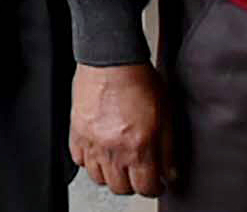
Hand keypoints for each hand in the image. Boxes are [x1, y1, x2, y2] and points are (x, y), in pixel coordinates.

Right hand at [71, 63, 174, 196]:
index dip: (154, 187)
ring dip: (110, 174)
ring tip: (118, 161)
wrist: (111, 58)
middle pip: (120, 188)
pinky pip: (79, 160)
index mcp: (139, 146)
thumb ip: (168, 149)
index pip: (145, 187)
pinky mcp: (76, 132)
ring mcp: (92, 142)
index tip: (155, 181)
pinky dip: (89, 160)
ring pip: (98, 178)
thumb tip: (170, 173)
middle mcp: (113, 149)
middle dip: (132, 183)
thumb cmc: (138, 79)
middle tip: (138, 171)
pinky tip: (99, 150)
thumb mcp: (165, 114)